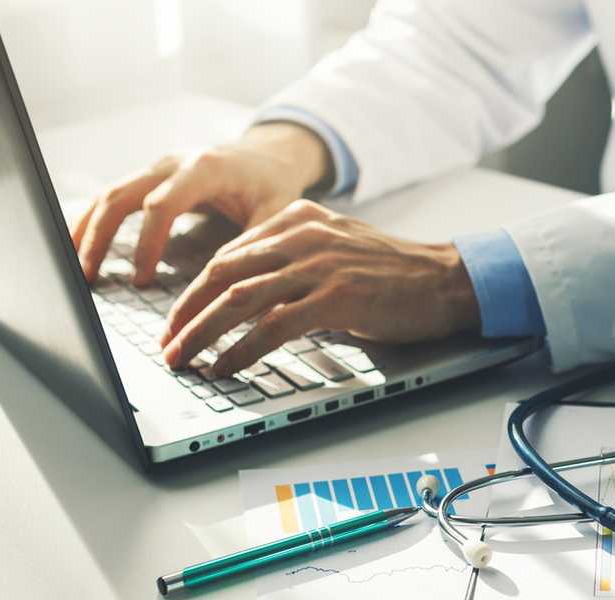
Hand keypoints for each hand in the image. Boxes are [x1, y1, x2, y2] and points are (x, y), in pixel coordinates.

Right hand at [71, 123, 331, 284]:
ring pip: (109, 193)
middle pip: (121, 195)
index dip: (148, 243)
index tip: (142, 280)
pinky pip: (113, 196)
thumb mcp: (276, 212)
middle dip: (100, 236)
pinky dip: (93, 220)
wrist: (269, 155)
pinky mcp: (150, 177)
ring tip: (72, 266)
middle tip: (87, 276)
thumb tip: (229, 286)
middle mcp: (173, 162)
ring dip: (86, 229)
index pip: (162, 205)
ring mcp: (157, 167)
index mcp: (205, 169)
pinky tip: (79, 246)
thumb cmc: (273, 185)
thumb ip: (255, 243)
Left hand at [160, 199, 481, 374]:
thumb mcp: (338, 251)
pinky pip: (273, 325)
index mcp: (298, 219)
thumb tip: (252, 300)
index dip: (196, 291)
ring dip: (203, 333)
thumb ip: (295, 262)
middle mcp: (303, 235)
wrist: (447, 281)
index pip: (230, 254)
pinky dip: (243, 349)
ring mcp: (319, 265)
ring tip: (184, 359)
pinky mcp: (335, 297)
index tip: (178, 319)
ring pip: (240, 298)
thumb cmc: (396, 274)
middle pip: (224, 273)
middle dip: (187, 312)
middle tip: (167, 343)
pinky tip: (227, 366)